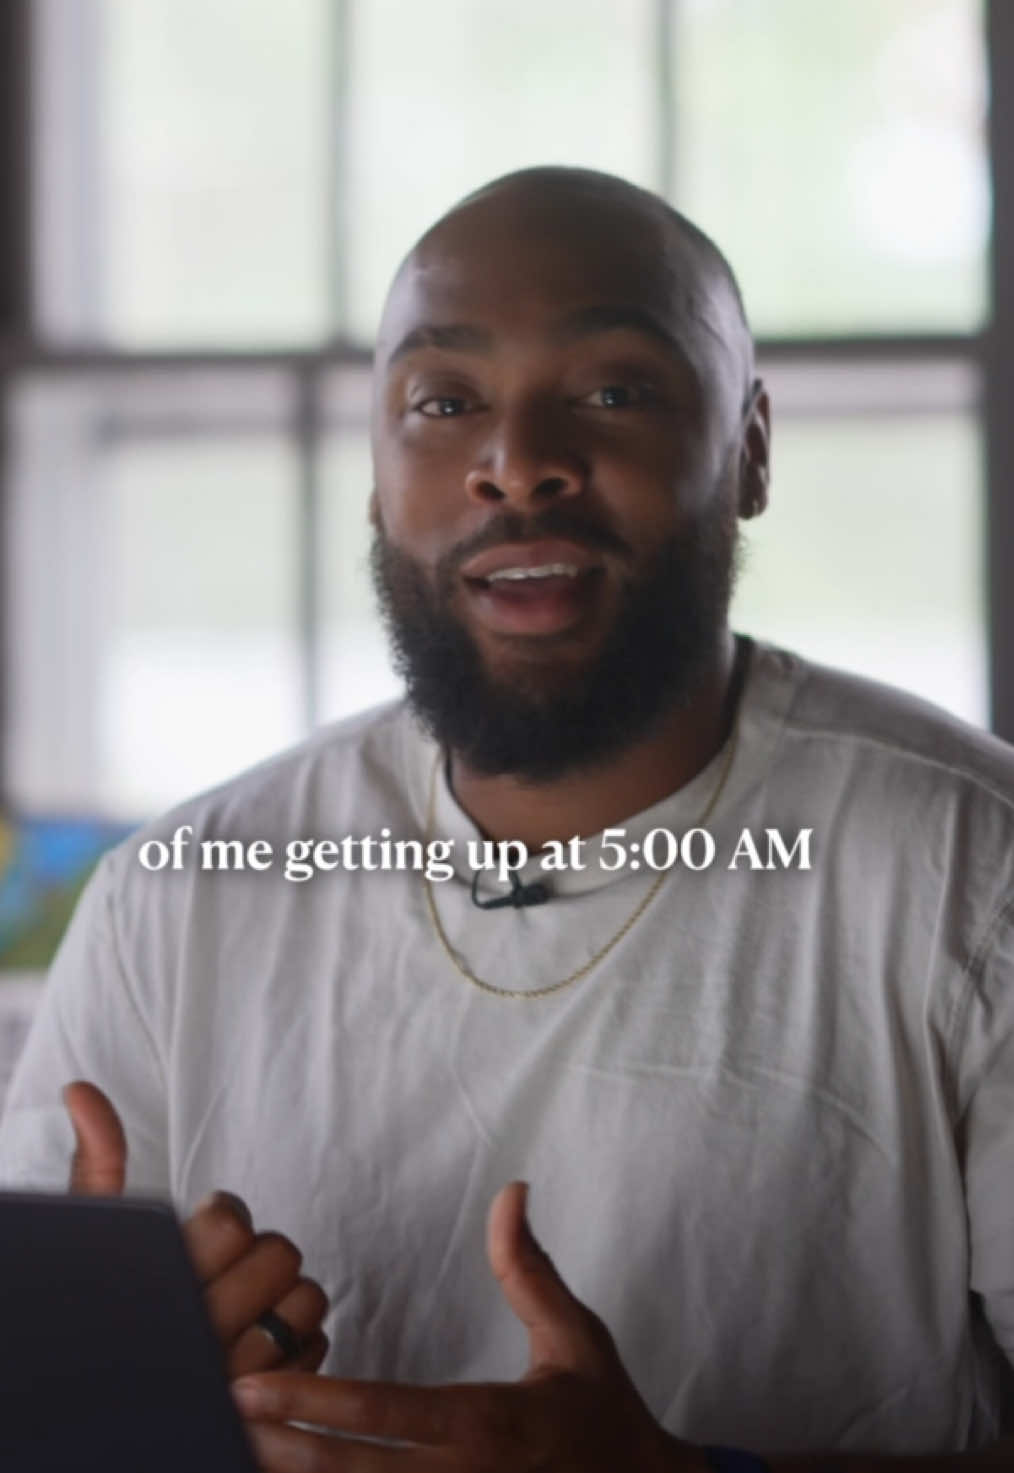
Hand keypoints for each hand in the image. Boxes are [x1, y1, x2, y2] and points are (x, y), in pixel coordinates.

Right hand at [63, 1079, 330, 1377]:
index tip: (199, 1239)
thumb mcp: (99, 1237)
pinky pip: (318, 1344)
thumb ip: (98, 1162)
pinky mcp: (269, 1406)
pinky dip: (300, 1342)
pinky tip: (262, 1347)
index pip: (231, 1221)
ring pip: (309, 1299)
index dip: (223, 1219)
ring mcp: (237, 1380)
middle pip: (279, 1255)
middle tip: (225, 1275)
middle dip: (257, 1257)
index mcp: (161, 1285)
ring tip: (246, 1309)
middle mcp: (199, 1337)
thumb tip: (79, 1089)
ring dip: (285, 1298)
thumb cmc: (111, 1308)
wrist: (115, 1413)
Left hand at [234, 1181, 706, 1471]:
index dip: (313, 1402)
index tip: (253, 1387)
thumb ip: (529, 1267)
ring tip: (233, 1460)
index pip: (384, 1414)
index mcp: (487, 1422)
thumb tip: (511, 1190)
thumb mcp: (574, 1335)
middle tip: (215, 1420)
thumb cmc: (604, 1414)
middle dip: (279, 1451)